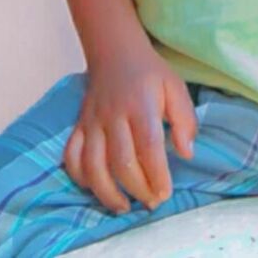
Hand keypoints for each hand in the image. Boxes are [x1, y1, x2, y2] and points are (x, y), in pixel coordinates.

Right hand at [63, 44, 196, 214]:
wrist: (115, 51)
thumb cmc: (149, 74)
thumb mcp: (175, 87)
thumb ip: (184, 120)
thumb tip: (186, 153)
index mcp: (140, 105)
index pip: (148, 146)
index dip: (156, 174)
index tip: (165, 193)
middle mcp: (113, 115)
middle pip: (121, 161)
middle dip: (137, 189)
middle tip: (152, 202)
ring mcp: (91, 122)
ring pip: (93, 165)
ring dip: (107, 192)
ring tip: (124, 206)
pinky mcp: (78, 126)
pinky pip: (71, 157)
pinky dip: (79, 177)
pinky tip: (96, 187)